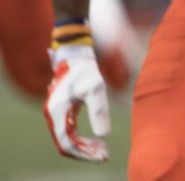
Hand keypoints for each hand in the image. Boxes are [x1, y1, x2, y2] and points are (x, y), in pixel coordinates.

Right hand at [43, 45, 110, 161]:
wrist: (77, 56)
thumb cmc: (86, 70)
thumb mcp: (96, 88)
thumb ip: (99, 111)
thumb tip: (104, 135)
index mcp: (57, 112)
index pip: (66, 143)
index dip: (83, 152)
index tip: (101, 154)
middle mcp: (53, 115)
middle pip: (66, 144)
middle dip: (85, 152)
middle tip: (105, 154)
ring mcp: (56, 114)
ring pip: (68, 139)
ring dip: (84, 146)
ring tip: (103, 149)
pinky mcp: (63, 111)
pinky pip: (70, 132)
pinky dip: (83, 138)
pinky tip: (98, 139)